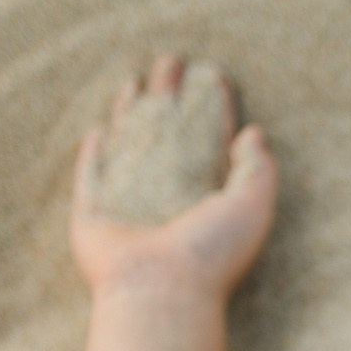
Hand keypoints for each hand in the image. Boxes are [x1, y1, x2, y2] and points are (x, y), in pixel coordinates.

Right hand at [69, 56, 277, 302]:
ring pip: (130, 145)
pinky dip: (93, 155)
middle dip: (169, 94)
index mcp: (207, 190)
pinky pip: (92, 176)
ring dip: (131, 112)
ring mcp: (132, 202)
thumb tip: (254, 133)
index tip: (213, 74)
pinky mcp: (95, 213)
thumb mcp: (252, 206)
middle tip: (171, 61)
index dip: (212, 105)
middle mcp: (170, 193)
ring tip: (135, 82)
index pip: (210, 136)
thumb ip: (258, 168)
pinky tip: (99, 132)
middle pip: (168, 132)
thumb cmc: (211, 253)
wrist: (161, 289)